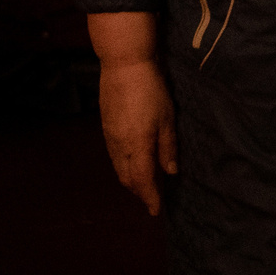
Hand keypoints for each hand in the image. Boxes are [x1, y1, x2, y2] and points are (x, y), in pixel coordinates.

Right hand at [97, 58, 177, 215]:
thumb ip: (167, 146)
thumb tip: (170, 171)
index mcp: (138, 145)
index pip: (143, 181)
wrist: (124, 64)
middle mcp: (120, 145)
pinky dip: (123, 164)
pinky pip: (113, 155)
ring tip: (143, 182)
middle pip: (127, 178)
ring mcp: (110, 136)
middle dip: (139, 191)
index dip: (149, 197)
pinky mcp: (105, 126)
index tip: (155, 210)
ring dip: (130, 178)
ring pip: (118, 167)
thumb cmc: (151, 89)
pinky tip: (132, 160)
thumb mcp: (167, 118)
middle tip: (152, 197)